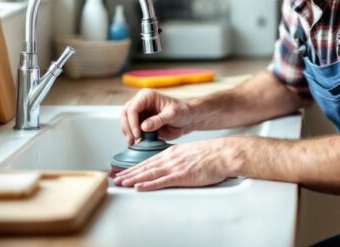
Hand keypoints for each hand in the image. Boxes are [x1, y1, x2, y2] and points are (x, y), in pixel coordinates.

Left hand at [113, 138, 240, 190]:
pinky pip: (161, 181)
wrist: (224, 154)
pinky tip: (139, 187)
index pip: (149, 160)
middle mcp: (170, 158)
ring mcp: (175, 167)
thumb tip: (170, 165)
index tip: (124, 171)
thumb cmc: (211, 155)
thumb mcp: (189, 153)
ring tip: (121, 182)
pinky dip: (148, 184)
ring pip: (149, 173)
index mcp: (172, 152)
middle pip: (145, 166)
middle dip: (129, 172)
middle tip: (116, 177)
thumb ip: (178, 159)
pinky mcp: (182, 176)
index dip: (135, 166)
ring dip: (133, 178)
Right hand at [120, 88, 194, 145]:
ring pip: (125, 122)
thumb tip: (143, 127)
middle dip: (127, 128)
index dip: (132, 122)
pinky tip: (135, 142)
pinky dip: (131, 136)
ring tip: (133, 143)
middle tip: (133, 140)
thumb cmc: (182, 111)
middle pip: (125, 114)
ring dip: (127, 133)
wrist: (188, 119)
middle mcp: (141, 103)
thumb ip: (158, 120)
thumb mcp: (172, 114)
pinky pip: (131, 129)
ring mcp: (140, 113)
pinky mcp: (141, 122)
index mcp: (147, 96)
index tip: (138, 134)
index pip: (132, 108)